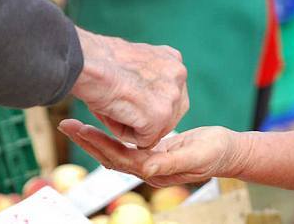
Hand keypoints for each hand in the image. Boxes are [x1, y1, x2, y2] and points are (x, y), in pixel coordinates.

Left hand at [59, 119, 249, 187]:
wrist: (226, 150)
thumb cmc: (215, 152)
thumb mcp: (197, 155)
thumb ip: (172, 163)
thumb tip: (146, 169)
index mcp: (155, 169)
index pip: (120, 159)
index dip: (100, 145)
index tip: (80, 129)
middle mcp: (147, 167)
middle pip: (111, 156)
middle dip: (88, 142)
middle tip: (67, 125)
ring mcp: (149, 159)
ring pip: (115, 150)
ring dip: (94, 138)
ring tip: (75, 124)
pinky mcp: (152, 150)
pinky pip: (125, 144)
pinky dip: (110, 134)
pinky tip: (101, 124)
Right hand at [70, 27, 188, 147]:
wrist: (85, 61)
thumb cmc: (97, 61)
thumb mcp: (132, 64)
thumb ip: (147, 80)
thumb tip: (144, 99)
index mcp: (173, 60)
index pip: (169, 97)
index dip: (146, 105)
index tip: (126, 97)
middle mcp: (179, 75)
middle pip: (169, 116)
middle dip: (146, 120)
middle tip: (119, 106)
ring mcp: (171, 97)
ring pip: (156, 130)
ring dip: (133, 126)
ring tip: (113, 106)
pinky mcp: (159, 116)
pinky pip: (143, 140)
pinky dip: (124, 133)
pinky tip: (111, 113)